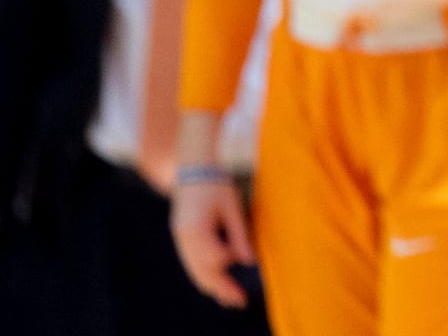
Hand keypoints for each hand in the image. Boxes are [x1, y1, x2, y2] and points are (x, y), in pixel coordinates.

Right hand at [170, 176, 255, 308]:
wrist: (195, 168)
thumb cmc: (217, 184)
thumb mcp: (232, 207)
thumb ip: (239, 235)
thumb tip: (248, 261)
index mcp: (196, 228)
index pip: (214, 259)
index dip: (231, 268)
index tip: (247, 275)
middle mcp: (183, 238)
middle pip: (201, 272)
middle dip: (221, 288)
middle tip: (240, 301)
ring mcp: (179, 239)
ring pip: (194, 271)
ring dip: (211, 286)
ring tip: (230, 297)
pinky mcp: (181, 237)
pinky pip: (191, 263)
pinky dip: (204, 275)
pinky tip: (217, 281)